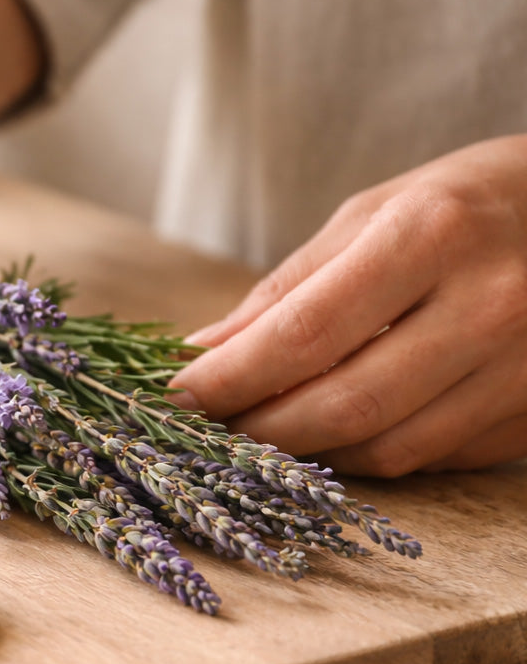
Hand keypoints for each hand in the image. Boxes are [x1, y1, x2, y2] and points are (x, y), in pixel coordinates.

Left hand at [170, 135, 526, 475]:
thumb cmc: (466, 205)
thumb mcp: (374, 214)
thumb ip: (289, 289)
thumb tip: (204, 354)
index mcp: (433, 236)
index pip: (305, 333)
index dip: (229, 378)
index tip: (173, 396)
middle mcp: (490, 305)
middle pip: (345, 405)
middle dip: (258, 429)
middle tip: (205, 428)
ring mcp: (526, 368)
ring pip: (389, 449)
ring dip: (307, 453)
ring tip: (261, 432)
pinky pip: (432, 458)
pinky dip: (368, 454)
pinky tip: (336, 433)